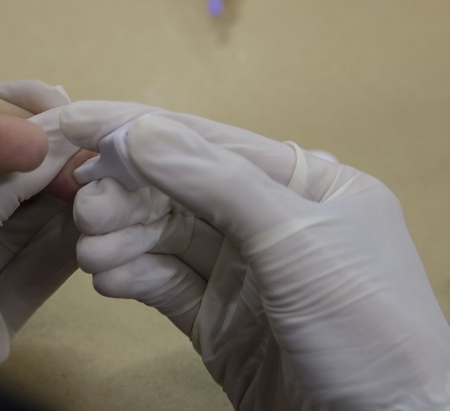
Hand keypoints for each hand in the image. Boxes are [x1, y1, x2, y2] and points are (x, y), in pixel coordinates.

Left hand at [0, 80, 88, 361]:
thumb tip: (53, 135)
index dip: (8, 123)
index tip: (60, 108)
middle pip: (2, 184)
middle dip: (51, 164)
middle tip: (99, 146)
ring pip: (28, 225)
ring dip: (71, 205)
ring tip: (111, 181)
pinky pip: (39, 269)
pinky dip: (72, 248)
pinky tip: (104, 223)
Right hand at [60, 101, 449, 409]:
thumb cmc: (370, 327)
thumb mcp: (296, 241)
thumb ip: (218, 182)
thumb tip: (144, 131)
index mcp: (305, 184)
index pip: (210, 143)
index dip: (141, 129)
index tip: (79, 121)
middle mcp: (271, 221)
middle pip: (179, 190)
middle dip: (128, 193)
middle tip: (87, 205)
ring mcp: (243, 272)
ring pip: (165, 238)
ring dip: (122, 237)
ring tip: (92, 249)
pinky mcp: (220, 319)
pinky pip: (164, 284)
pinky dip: (132, 276)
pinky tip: (108, 277)